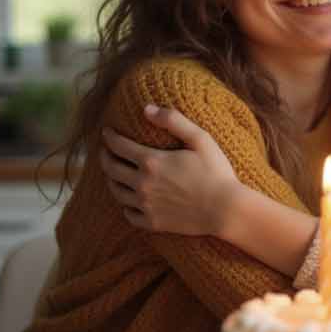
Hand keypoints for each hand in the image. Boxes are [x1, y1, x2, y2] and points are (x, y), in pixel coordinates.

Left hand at [99, 105, 238, 235]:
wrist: (225, 210)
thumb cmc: (216, 172)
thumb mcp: (200, 139)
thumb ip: (173, 121)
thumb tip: (147, 109)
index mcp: (151, 161)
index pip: (119, 146)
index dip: (109, 137)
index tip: (106, 131)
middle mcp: (142, 184)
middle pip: (111, 168)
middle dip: (104, 156)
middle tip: (104, 150)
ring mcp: (146, 205)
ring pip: (116, 192)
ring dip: (110, 180)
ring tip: (112, 174)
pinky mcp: (153, 222)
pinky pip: (129, 214)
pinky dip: (124, 206)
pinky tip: (128, 201)